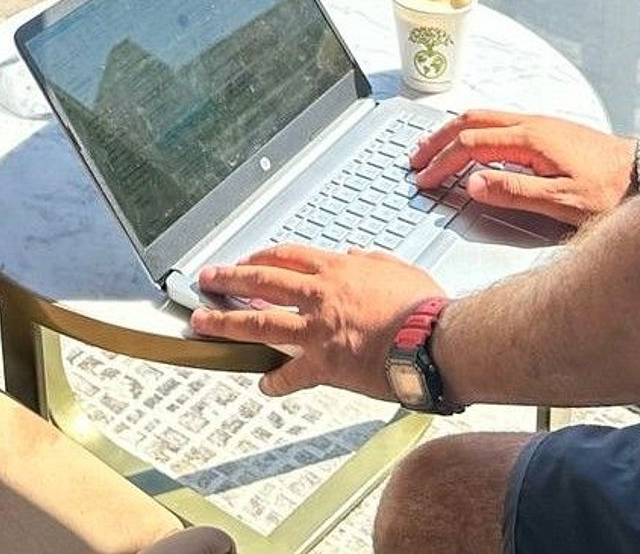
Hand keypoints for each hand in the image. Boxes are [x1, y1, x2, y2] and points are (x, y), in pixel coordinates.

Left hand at [189, 245, 441, 398]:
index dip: (260, 258)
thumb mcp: (397, 268)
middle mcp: (319, 295)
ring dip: (226, 322)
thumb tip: (356, 255)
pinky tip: (263, 384)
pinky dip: (275, 381)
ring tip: (202, 322)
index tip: (245, 261)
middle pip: (260, 281)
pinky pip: (291, 374)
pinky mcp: (324, 363)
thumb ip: (371, 260)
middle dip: (227, 279)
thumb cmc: (425, 308)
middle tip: (207, 279)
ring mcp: (316, 330)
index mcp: (337, 270)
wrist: (437, 341)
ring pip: (258, 322)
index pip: (286, 257)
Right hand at [409, 109, 634, 226]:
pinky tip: (469, 144)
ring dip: (451, 132)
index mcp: (529, 140)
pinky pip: (495, 120)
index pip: (469, 146)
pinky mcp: (544, 127)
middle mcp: (529, 124)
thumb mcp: (562, 200)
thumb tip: (471, 185)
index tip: (425, 180)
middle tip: (415, 159)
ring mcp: (537, 122)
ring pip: (480, 116)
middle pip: (467, 122)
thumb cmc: (610, 190)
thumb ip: (514, 191)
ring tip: (432, 149)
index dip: (442, 164)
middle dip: (436, 140)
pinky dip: (470, 130)